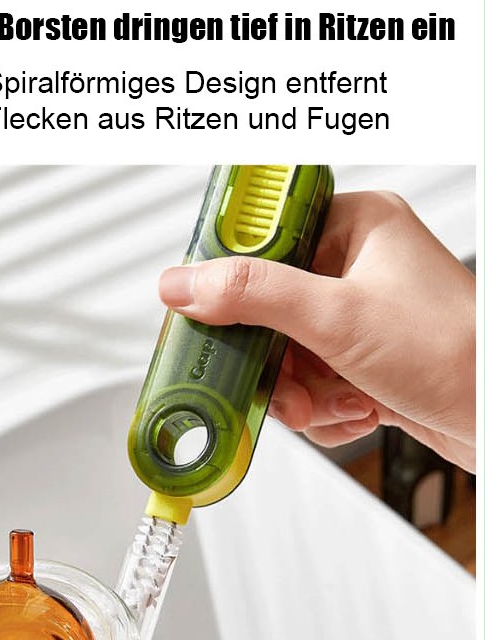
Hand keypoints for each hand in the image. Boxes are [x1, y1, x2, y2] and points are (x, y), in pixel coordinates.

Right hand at [159, 191, 474, 471]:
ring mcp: (361, 318)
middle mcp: (357, 268)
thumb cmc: (454, 352)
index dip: (231, 284)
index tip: (206, 316)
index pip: (263, 241)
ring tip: (335, 404)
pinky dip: (327, 409)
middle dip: (277, 364)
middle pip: (269, 312)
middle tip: (284, 385)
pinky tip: (356, 412)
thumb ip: (253, 296)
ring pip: (289, 357)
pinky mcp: (366, 362)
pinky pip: (314, 385)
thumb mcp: (337, 317)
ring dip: (305, 394)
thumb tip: (185, 283)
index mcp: (355, 227)